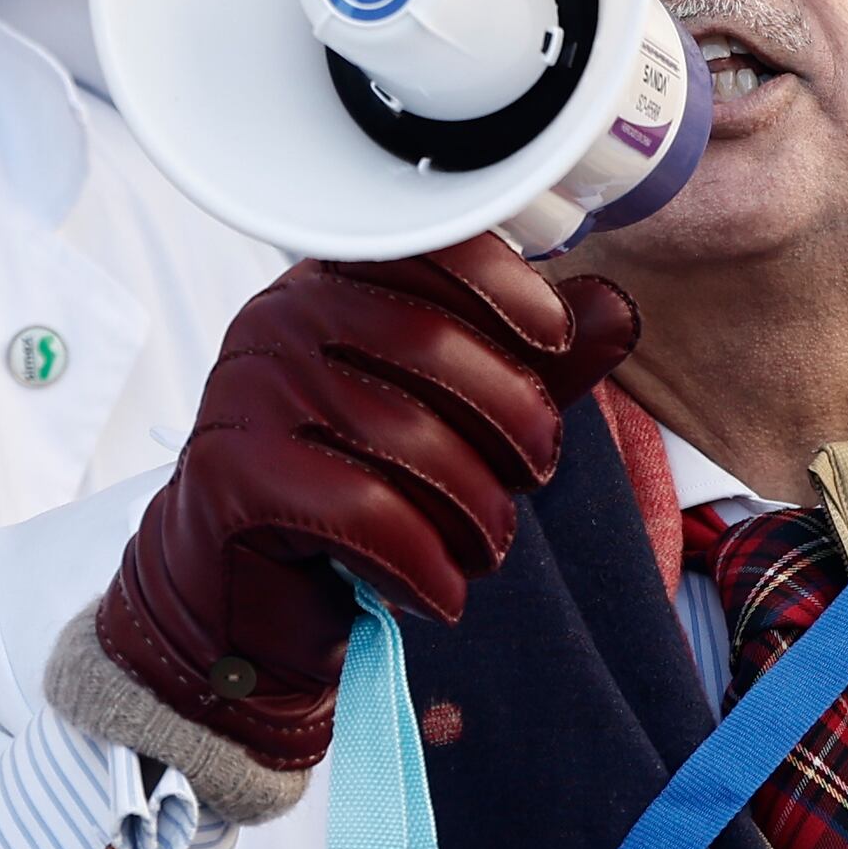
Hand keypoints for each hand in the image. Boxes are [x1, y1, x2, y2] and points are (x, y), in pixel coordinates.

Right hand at [83, 238, 635, 783]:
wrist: (243, 599)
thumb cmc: (353, 491)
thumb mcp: (457, 419)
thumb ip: (533, 366)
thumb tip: (615, 309)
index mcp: (332, 285)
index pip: (423, 249)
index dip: (503, 286)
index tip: (557, 336)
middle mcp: (279, 320)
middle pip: (429, 345)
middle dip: (513, 419)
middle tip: (534, 475)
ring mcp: (246, 393)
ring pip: (405, 438)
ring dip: (477, 510)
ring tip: (485, 548)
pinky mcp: (232, 476)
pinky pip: (362, 512)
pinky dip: (424, 563)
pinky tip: (440, 592)